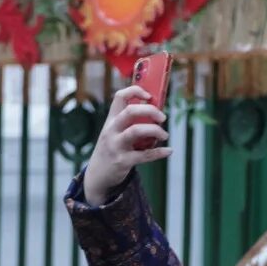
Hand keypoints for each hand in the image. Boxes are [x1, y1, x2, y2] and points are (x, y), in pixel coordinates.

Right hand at [83, 85, 171, 205]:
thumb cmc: (113, 149)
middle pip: (130, 111)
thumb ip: (131, 122)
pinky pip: (144, 155)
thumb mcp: (115, 132)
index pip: (120, 97)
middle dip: (150, 111)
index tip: (149, 96)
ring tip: (165, 135)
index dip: (135, 91)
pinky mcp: (122, 161)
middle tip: (162, 117)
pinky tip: (168, 151)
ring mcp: (116, 145)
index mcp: (111, 119)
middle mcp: (112, 130)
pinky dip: (159, 152)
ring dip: (156, 131)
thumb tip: (157, 112)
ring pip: (136, 131)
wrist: (97, 175)